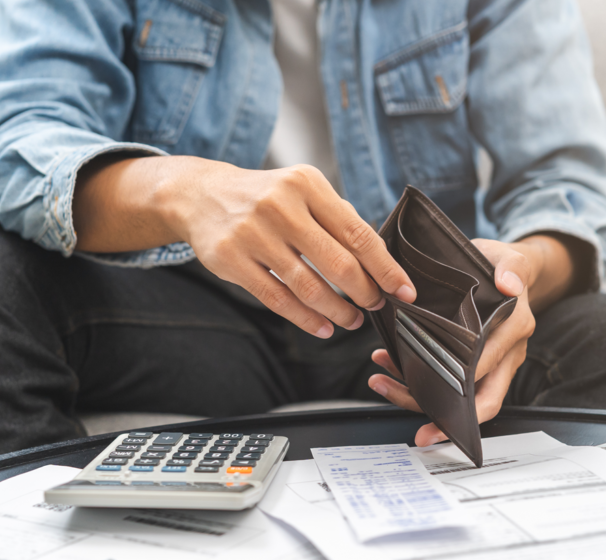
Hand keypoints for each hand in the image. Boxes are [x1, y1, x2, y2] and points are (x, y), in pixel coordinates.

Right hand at [175, 162, 415, 336]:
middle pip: (338, 263)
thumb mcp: (303, 191)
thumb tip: (381, 261)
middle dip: (365, 293)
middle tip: (376, 306)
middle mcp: (281, 206)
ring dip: (337, 310)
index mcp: (307, 184)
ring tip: (351, 320)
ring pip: (308, 286)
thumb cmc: (266, 197)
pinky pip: (277, 298)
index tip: (404, 291)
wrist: (201, 195)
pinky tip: (322, 327)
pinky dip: (305, 318)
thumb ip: (338, 218)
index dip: (386, 268)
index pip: (358, 233)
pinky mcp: (231, 259)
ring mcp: (253, 233)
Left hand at [368, 238, 538, 446]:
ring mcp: (491, 362)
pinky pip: (448, 381)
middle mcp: (507, 353)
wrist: (504, 269)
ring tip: (383, 384)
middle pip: (482, 400)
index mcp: (514, 330)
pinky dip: (416, 379)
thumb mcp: (509, 259)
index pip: (490, 368)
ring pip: (460, 398)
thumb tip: (509, 283)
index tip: (439, 394)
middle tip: (422, 434)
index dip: (465, 389)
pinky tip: (388, 368)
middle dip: (448, 420)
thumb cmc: (501, 266)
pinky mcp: (473, 363)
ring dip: (420, 397)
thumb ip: (512, 268)